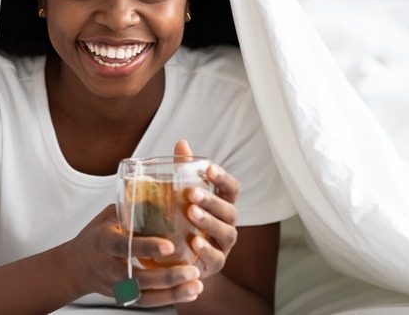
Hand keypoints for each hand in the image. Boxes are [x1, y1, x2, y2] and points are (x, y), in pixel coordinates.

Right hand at [66, 205, 204, 306]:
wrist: (75, 267)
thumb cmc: (96, 236)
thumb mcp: (108, 217)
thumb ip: (132, 209)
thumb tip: (164, 194)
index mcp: (104, 243)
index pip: (126, 247)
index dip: (147, 247)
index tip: (170, 246)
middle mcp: (109, 268)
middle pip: (138, 278)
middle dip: (167, 277)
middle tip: (193, 270)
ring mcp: (116, 286)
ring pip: (145, 295)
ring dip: (173, 293)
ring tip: (197, 284)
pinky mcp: (124, 297)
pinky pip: (147, 302)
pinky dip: (169, 299)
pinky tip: (190, 293)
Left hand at [174, 139, 238, 279]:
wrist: (178, 259)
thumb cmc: (182, 220)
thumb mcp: (181, 196)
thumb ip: (184, 171)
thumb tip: (182, 143)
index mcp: (222, 203)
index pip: (231, 188)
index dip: (223, 178)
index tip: (209, 168)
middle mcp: (227, 223)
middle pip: (229, 210)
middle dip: (212, 201)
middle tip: (191, 193)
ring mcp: (223, 245)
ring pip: (226, 232)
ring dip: (210, 222)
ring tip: (191, 213)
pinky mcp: (215, 265)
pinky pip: (216, 258)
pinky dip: (207, 250)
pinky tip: (193, 242)